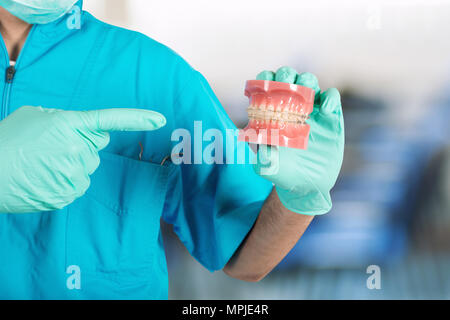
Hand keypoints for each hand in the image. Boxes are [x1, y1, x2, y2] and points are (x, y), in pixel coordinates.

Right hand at [0, 106, 165, 212]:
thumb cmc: (8, 140)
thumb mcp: (35, 117)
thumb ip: (65, 120)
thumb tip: (82, 130)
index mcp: (70, 124)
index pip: (110, 120)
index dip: (137, 119)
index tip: (160, 120)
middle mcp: (78, 149)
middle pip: (95, 149)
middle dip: (81, 147)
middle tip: (51, 149)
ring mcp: (75, 174)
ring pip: (86, 169)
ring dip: (71, 167)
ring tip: (42, 165)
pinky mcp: (69, 194)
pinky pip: (77, 186)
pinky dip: (64, 183)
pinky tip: (44, 179)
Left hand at [254, 67, 344, 214]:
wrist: (307, 187)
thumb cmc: (282, 174)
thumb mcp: (267, 166)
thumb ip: (260, 152)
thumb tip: (252, 137)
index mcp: (272, 113)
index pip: (267, 87)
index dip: (265, 80)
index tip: (264, 82)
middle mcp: (291, 108)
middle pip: (289, 79)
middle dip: (286, 75)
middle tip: (285, 83)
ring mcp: (312, 111)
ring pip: (310, 82)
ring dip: (307, 80)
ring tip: (306, 90)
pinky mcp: (330, 118)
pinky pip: (332, 98)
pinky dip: (330, 97)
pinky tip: (325, 108)